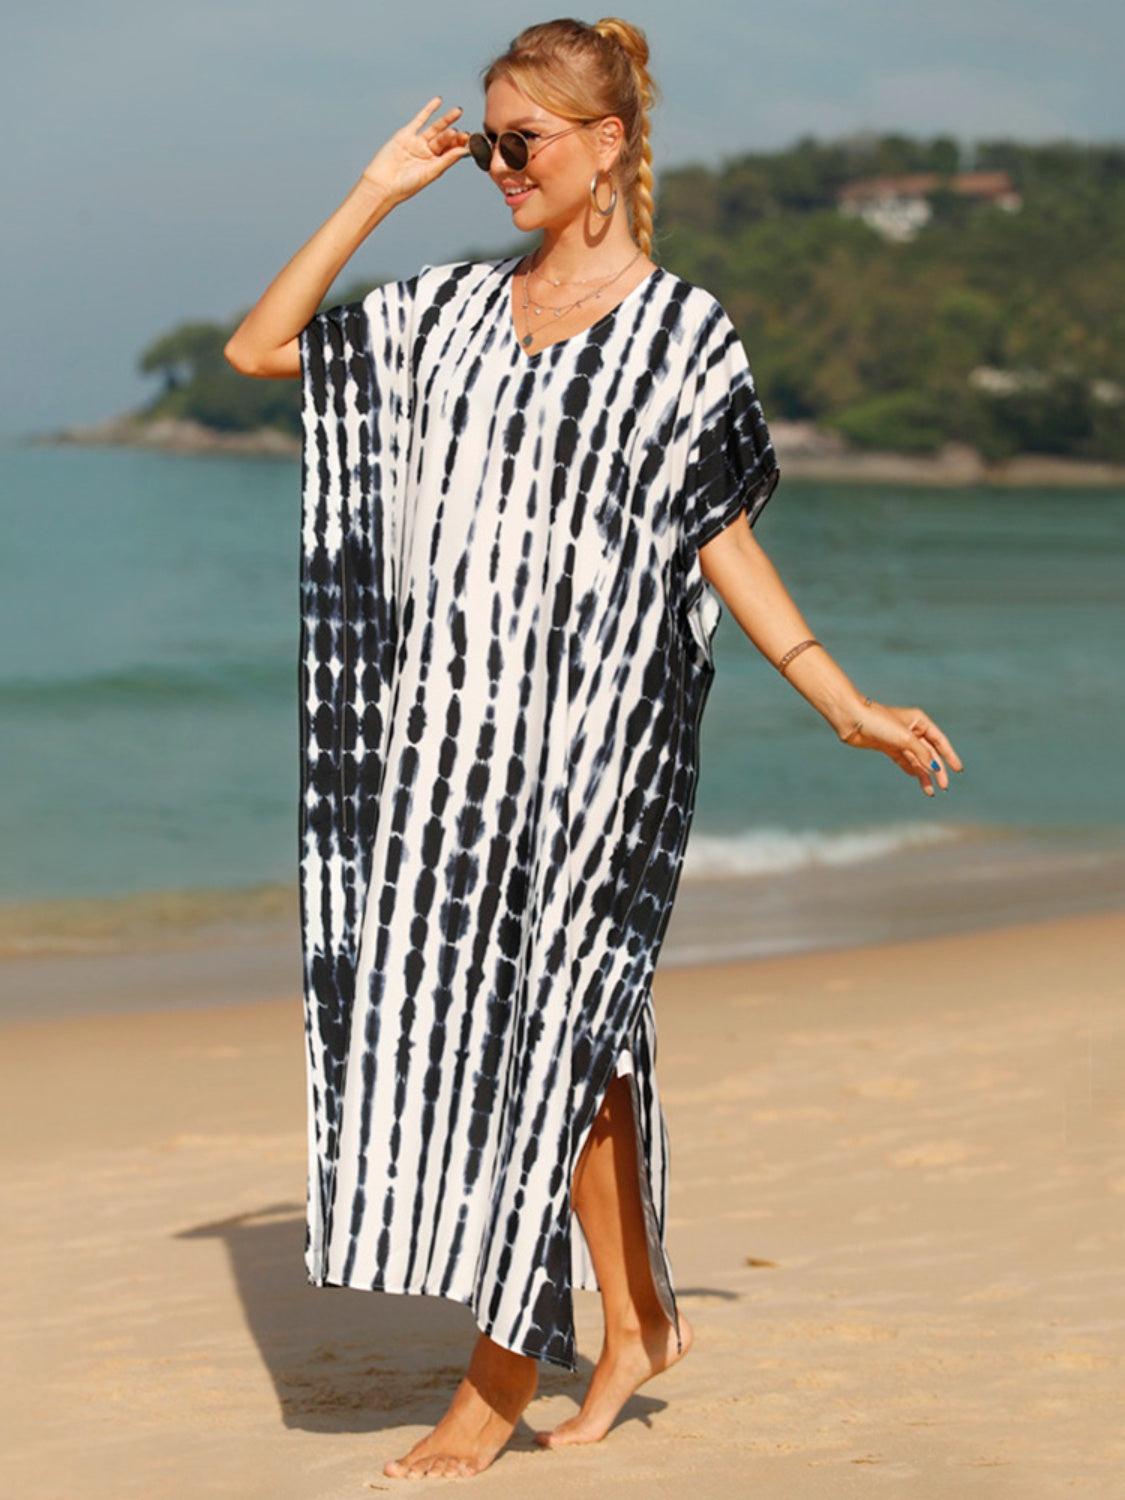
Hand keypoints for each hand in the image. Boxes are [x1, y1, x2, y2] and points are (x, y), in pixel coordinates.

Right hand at [358, 95, 470, 205]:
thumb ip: (447, 159)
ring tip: (458, 111)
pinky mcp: (406, 134)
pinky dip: (428, 110)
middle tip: (464, 131)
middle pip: (445, 140)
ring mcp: (417, 142)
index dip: (460, 146)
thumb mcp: (430, 172)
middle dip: (454, 135)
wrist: (382, 183)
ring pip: (435, 128)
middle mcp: (428, 153)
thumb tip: (465, 151)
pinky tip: (438, 101)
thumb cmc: (407, 185)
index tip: (470, 141)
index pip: (452, 152)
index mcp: (436, 164)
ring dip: (447, 119)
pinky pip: (419, 120)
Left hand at [839, 696, 963, 796]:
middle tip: (944, 786)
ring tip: (930, 791)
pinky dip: (910, 769)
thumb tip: (936, 769)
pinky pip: (904, 761)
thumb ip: (922, 754)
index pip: (940, 741)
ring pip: (916, 760)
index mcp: (920, 721)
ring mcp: (899, 739)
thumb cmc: (879, 723)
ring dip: (924, 774)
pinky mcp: (888, 747)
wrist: (853, 721)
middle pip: (930, 753)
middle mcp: (911, 729)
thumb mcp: (905, 739)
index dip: (950, 755)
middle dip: (937, 770)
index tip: (958, 770)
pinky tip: (917, 779)